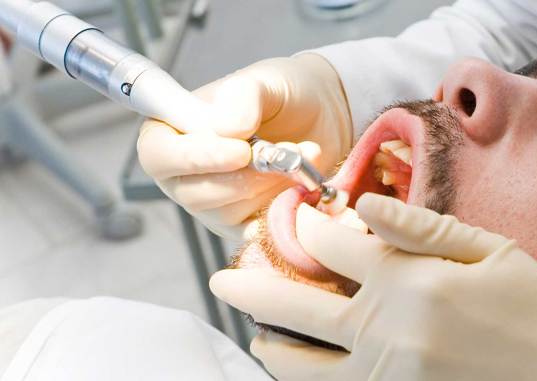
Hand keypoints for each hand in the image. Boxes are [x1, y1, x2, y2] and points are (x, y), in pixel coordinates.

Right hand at [137, 54, 351, 240]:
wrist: (325, 118)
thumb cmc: (283, 95)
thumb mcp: (265, 82)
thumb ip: (242, 96)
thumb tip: (228, 130)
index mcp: (172, 131)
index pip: (157, 155)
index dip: (194, 158)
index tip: (241, 150)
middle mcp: (184, 173)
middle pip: (192, 193)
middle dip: (244, 176)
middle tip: (286, 151)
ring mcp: (213, 204)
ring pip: (227, 212)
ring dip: (270, 185)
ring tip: (304, 153)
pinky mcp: (245, 224)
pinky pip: (254, 231)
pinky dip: (282, 209)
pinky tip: (304, 183)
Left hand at [210, 193, 536, 379]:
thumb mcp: (489, 250)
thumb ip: (420, 227)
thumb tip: (363, 204)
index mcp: (409, 282)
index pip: (331, 246)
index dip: (305, 227)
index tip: (295, 220)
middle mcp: (386, 330)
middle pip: (294, 306)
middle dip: (249, 286)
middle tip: (221, 279)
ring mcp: (386, 374)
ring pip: (299, 364)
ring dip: (270, 344)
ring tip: (257, 334)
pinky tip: (298, 370)